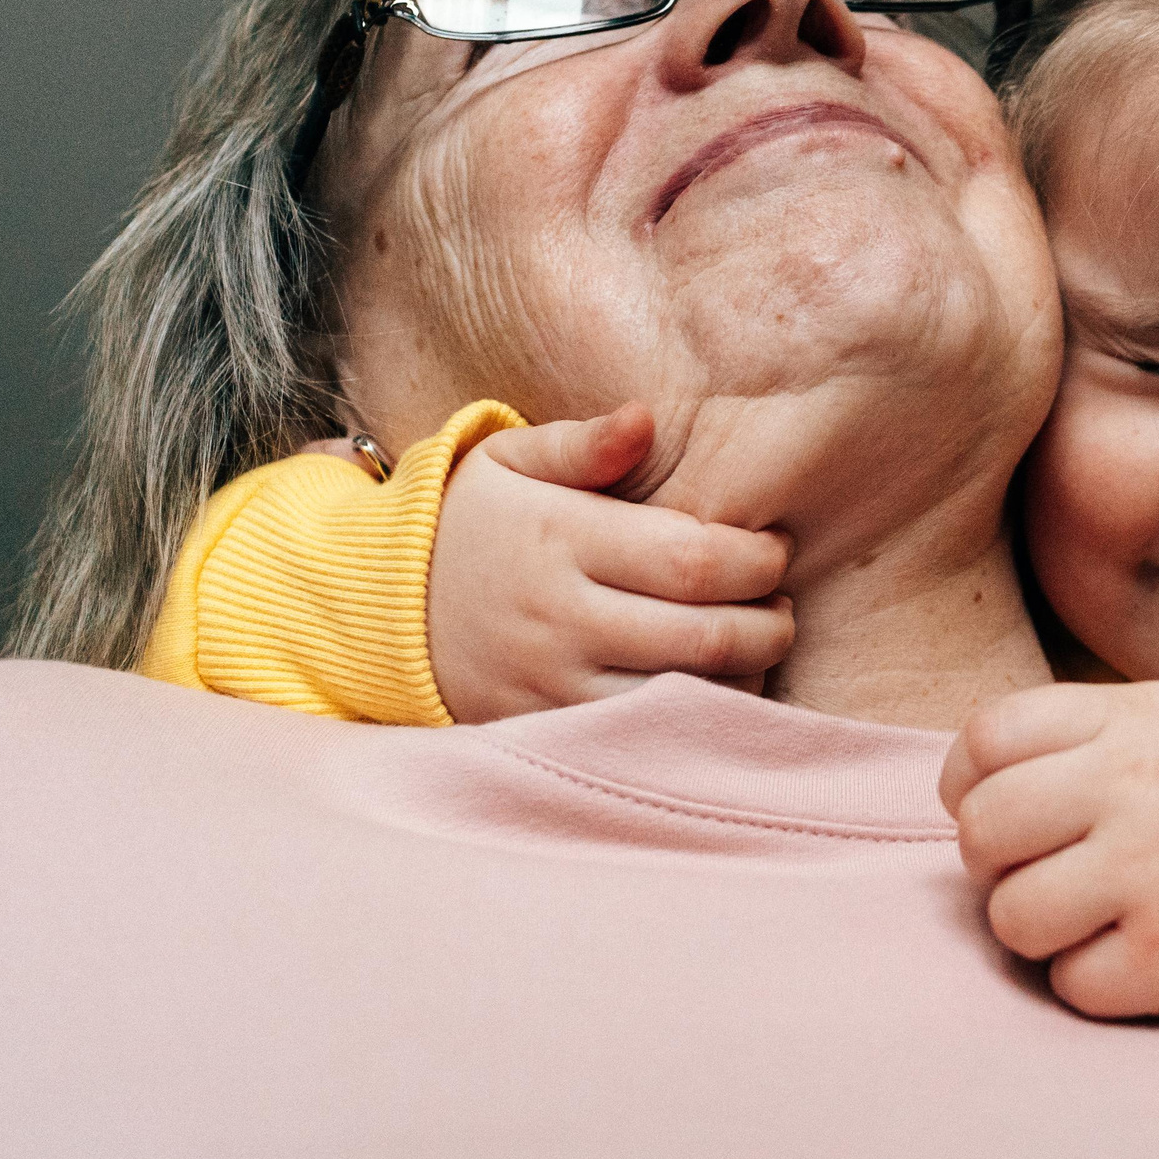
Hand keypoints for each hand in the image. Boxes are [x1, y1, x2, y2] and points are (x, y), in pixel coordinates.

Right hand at [423, 405, 794, 721]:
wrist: (376, 610)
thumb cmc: (469, 521)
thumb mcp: (508, 460)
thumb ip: (583, 444)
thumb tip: (645, 419)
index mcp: (560, 539)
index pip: (694, 559)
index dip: (757, 560)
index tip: (773, 550)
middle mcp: (558, 618)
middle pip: (704, 638)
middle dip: (769, 624)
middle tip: (781, 604)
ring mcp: (548, 684)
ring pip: (681, 698)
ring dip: (742, 677)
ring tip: (753, 643)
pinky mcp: (541, 729)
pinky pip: (640, 739)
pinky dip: (692, 718)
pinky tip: (710, 688)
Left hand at [938, 680, 1158, 1017]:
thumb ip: (1083, 729)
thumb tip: (975, 773)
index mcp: (1130, 723)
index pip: (986, 739)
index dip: (969, 780)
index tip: (1000, 803)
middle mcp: (1134, 792)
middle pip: (983, 830)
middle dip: (994, 858)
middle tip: (1041, 863)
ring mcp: (1152, 879)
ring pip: (1011, 916)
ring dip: (1037, 924)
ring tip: (1090, 910)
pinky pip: (1069, 984)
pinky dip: (1090, 977)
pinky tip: (1135, 949)